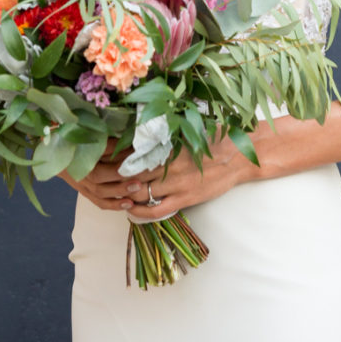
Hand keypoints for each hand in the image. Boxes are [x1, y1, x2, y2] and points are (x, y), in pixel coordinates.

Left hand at [116, 131, 248, 220]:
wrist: (238, 157)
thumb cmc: (213, 139)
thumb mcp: (187, 130)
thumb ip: (165, 133)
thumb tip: (141, 129)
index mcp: (166, 145)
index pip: (132, 153)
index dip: (115, 158)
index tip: (103, 159)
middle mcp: (167, 165)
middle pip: (131, 174)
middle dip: (114, 178)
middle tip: (102, 180)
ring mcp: (175, 184)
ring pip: (140, 193)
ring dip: (124, 195)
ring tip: (114, 195)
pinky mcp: (184, 199)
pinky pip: (156, 210)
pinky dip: (139, 213)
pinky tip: (131, 211)